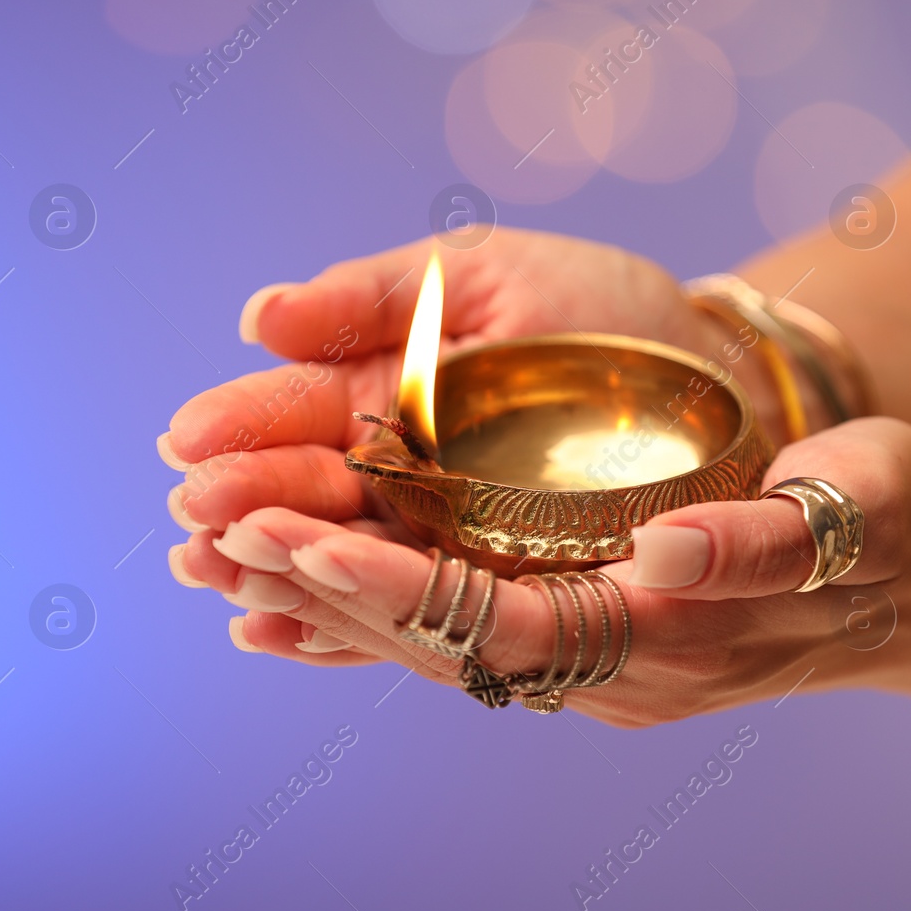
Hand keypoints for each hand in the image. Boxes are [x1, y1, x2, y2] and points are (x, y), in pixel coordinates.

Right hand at [162, 230, 754, 592]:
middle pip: (315, 495)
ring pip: (351, 560)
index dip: (246, 426)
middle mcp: (409, 473)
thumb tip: (261, 315)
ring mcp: (449, 536)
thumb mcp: (496, 275)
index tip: (189, 440)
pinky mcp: (502, 589)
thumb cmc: (604, 313)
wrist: (721, 375)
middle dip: (249, 507)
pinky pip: (419, 613)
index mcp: (396, 390)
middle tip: (191, 523)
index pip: (304, 411)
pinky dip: (349, 625)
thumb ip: (381, 294)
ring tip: (218, 580)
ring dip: (280, 573)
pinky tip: (279, 634)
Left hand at [202, 418, 910, 726]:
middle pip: (451, 643)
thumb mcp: (867, 500)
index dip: (398, 585)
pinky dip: (392, 615)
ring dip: (341, 605)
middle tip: (215, 532)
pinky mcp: (601, 648)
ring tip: (234, 554)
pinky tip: (316, 594)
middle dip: (332, 591)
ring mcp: (610, 671)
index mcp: (678, 634)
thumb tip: (661, 547)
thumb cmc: (898, 521)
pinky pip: (475, 641)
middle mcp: (628, 672)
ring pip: (450, 647)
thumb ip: (773, 537)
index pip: (508, 622)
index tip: (298, 534)